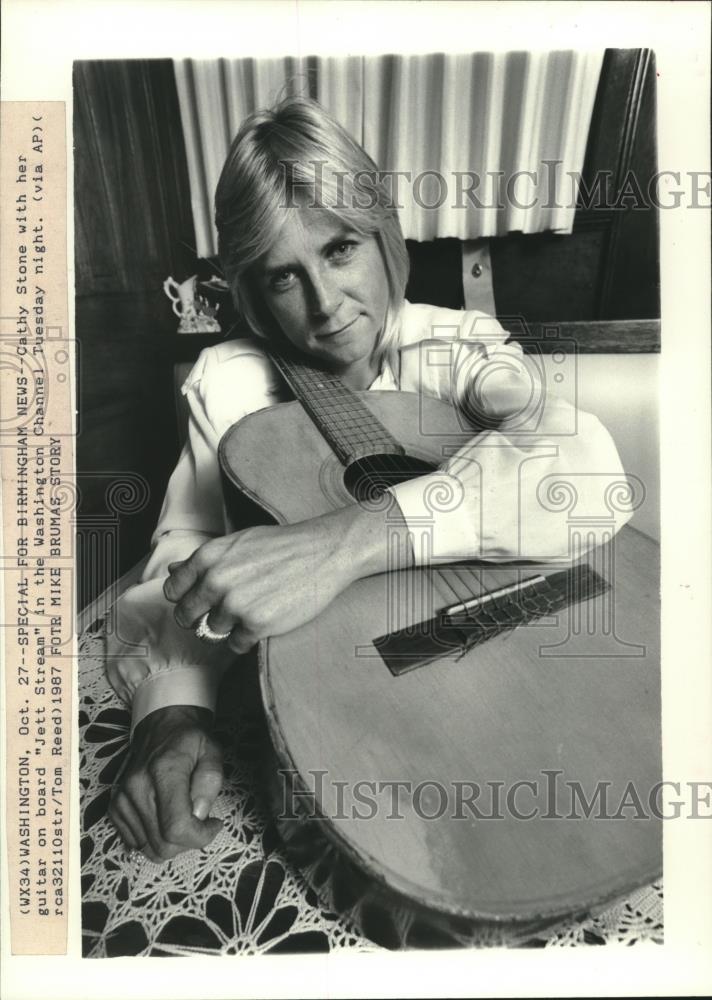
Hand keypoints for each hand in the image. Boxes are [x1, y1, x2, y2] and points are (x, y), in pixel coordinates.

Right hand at [109, 705, 222, 862]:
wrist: (161, 727)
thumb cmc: (190, 740)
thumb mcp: (212, 752)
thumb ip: (210, 782)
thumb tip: (199, 814)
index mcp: (164, 771)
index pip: (176, 827)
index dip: (200, 836)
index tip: (214, 824)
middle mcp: (137, 787)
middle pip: (162, 845)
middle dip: (188, 842)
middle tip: (201, 822)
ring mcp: (123, 799)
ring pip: (149, 848)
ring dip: (172, 842)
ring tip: (184, 817)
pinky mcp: (115, 806)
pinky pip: (136, 843)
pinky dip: (155, 839)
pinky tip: (166, 819)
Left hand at [164, 504, 406, 653]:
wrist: (323, 553)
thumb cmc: (281, 546)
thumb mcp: (237, 543)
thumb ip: (204, 560)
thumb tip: (173, 571)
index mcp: (207, 557)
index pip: (172, 591)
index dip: (185, 598)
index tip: (200, 600)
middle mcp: (216, 581)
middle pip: (186, 616)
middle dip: (201, 618)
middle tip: (224, 612)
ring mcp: (236, 604)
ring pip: (211, 632)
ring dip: (228, 628)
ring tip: (250, 612)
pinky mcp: (257, 624)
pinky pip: (236, 645)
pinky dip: (247, 638)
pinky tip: (264, 621)